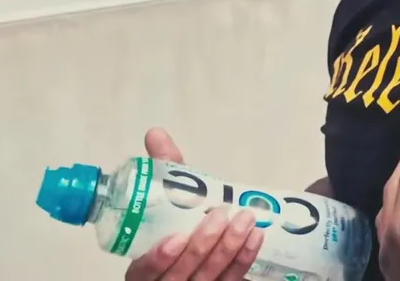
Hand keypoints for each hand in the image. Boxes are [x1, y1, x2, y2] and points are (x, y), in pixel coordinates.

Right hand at [124, 128, 264, 280]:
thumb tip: (156, 133)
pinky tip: (256, 237)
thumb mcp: (171, 196)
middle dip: (203, 246)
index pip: (143, 271)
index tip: (178, 237)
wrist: (208, 243)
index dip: (158, 258)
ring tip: (245, 220)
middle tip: (219, 215)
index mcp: (144, 268)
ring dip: (229, 249)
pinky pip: (232, 279)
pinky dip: (244, 258)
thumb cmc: (181, 218)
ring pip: (208, 278)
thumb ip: (165, 169)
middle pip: (181, 275)